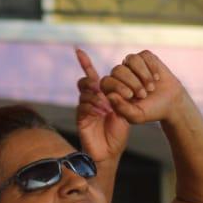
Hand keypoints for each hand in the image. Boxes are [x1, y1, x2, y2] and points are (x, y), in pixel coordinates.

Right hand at [74, 48, 129, 164]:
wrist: (110, 152)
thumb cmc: (117, 132)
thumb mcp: (124, 111)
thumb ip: (120, 97)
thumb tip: (120, 82)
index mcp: (100, 94)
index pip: (91, 74)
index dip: (84, 62)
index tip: (78, 50)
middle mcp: (90, 99)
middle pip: (85, 81)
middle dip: (96, 81)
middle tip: (107, 89)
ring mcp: (84, 108)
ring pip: (84, 92)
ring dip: (97, 96)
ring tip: (109, 105)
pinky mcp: (80, 119)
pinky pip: (83, 106)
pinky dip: (94, 107)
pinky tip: (102, 112)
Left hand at [98, 50, 186, 125]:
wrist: (170, 104)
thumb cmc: (150, 111)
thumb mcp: (136, 115)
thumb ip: (121, 108)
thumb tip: (110, 95)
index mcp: (113, 88)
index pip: (106, 81)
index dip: (117, 87)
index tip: (130, 96)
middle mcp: (120, 74)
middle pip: (118, 70)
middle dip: (133, 83)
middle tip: (144, 95)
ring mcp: (132, 64)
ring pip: (131, 59)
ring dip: (143, 74)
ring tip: (151, 88)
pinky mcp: (146, 58)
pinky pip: (145, 55)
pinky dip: (152, 67)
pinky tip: (157, 78)